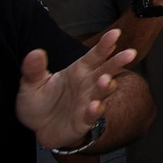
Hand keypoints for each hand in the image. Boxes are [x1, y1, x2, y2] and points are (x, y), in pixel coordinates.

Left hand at [16, 28, 136, 150]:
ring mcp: (89, 102)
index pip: (95, 55)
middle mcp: (88, 84)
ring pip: (104, 92)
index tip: (116, 33)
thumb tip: (35, 52)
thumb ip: (33, 69)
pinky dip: (95, 110)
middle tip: (130, 53)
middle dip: (118, 61)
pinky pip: (92, 115)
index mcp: (78, 71)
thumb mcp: (31, 84)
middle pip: (107, 70)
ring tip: (106, 79)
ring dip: (107, 86)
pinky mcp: (84, 121)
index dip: (105, 44)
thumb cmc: (40, 102)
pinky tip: (95, 106)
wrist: (39, 129)